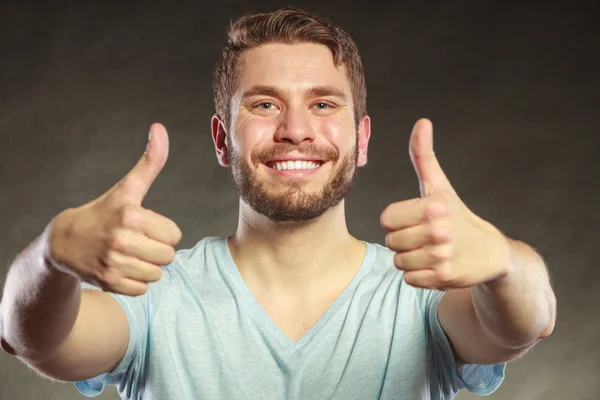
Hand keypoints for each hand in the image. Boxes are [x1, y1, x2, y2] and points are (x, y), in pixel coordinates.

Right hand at [47, 123, 181, 295]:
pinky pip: (143, 289)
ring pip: (157, 274)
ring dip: (148, 267)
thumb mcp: (127, 188)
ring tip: (129, 255)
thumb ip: (149, 162)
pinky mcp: (109, 283)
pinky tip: (121, 268)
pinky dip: (136, 282)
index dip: (163, 232)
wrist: (64, 242)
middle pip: (168, 256)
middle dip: (157, 250)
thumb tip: (159, 128)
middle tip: (137, 242)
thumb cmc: (102, 213)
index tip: (145, 227)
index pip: (175, 235)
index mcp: (131, 215)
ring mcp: (114, 263)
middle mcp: (122, 240)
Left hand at [380, 119, 510, 289]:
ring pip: (399, 261)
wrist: (490, 252)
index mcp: (433, 206)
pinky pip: (409, 278)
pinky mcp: (444, 277)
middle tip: (425, 237)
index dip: (398, 221)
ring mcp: (442, 255)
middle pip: (391, 241)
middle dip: (404, 241)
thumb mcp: (440, 186)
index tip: (416, 220)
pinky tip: (435, 265)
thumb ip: (424, 156)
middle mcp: (438, 231)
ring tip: (430, 251)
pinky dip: (418, 275)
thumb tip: (422, 122)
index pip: (386, 219)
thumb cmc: (457, 216)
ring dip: (410, 258)